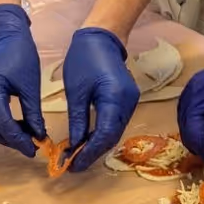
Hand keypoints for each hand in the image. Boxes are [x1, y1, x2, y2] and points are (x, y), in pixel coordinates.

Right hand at [0, 4, 45, 156]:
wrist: (6, 37)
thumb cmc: (20, 56)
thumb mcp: (31, 86)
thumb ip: (33, 113)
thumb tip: (39, 136)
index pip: (3, 124)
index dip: (19, 140)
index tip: (34, 150)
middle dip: (12, 140)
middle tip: (32, 147)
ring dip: (6, 135)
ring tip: (27, 138)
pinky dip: (1, 125)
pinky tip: (18, 127)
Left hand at [63, 28, 139, 171]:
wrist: (102, 37)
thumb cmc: (84, 58)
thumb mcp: (75, 91)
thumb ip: (77, 120)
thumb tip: (74, 146)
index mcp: (115, 98)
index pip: (105, 135)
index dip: (89, 153)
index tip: (73, 165)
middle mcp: (128, 103)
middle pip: (112, 136)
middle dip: (93, 152)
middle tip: (72, 165)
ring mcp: (131, 102)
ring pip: (115, 132)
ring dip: (97, 145)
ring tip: (77, 155)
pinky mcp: (128, 100)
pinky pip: (116, 123)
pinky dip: (102, 134)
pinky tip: (88, 140)